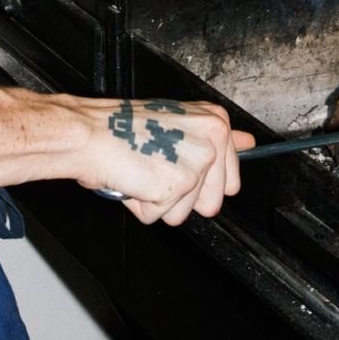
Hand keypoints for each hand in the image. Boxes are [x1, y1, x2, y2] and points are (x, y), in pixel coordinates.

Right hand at [81, 97, 253, 226]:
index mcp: (214, 122)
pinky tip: (134, 179)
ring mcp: (197, 163)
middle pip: (211, 203)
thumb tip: (249, 142)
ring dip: (159, 201)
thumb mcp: (178, 123)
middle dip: (179, 196)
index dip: (198, 182)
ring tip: (143, 169)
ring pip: (186, 213)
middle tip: (154, 165)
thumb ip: (217, 138)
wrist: (89, 133)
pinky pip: (162, 216)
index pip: (230, 179)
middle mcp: (212, 139)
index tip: (175, 165)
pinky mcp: (177, 185)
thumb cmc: (122, 129)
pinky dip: (142, 205)